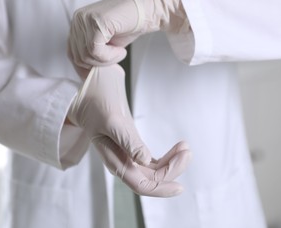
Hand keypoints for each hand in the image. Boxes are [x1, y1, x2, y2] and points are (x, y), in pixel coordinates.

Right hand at [67, 64, 190, 195]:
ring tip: (185, 147)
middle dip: (172, 170)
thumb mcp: (112, 122)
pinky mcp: (133, 147)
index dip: (161, 189)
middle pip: (151, 179)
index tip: (180, 187)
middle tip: (187, 151)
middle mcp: (122, 162)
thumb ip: (128, 142)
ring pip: (154, 170)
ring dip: (172, 163)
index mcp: (115, 160)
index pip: (140, 185)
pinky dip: (167, 157)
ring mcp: (128, 155)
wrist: (93, 91)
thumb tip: (145, 160)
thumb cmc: (98, 105)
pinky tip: (177, 148)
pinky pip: (153, 161)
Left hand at [69, 0, 187, 77]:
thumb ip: (91, 51)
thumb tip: (83, 74)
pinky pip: (96, 50)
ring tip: (120, 52)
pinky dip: (110, 56)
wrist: (147, 10)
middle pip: (78, 56)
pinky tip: (121, 50)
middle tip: (115, 58)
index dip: (84, 68)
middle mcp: (78, 19)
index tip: (98, 73)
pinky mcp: (96, 22)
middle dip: (98, 64)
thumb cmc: (128, 27)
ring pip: (87, 55)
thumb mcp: (104, 42)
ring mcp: (85, 19)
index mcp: (77, 24)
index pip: (71, 53)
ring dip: (106, 60)